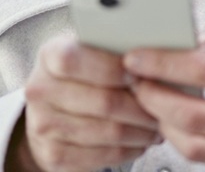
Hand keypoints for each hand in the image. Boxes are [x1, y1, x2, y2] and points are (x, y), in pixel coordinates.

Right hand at [9, 34, 161, 171]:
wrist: (47, 113)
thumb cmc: (78, 76)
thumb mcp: (87, 51)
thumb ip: (112, 49)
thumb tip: (153, 55)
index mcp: (49, 56)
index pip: (76, 61)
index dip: (113, 68)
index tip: (140, 74)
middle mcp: (40, 91)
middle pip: (103, 101)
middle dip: (142, 106)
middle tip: (164, 105)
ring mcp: (44, 125)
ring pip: (109, 132)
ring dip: (141, 130)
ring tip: (157, 124)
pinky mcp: (54, 155)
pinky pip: (104, 155)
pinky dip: (130, 149)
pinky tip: (140, 140)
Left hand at [122, 18, 204, 171]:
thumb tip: (196, 37)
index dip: (165, 62)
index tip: (139, 55)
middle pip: (192, 113)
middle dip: (152, 94)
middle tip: (134, 78)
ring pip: (190, 142)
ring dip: (159, 118)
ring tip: (148, 96)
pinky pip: (195, 157)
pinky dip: (173, 136)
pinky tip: (166, 117)